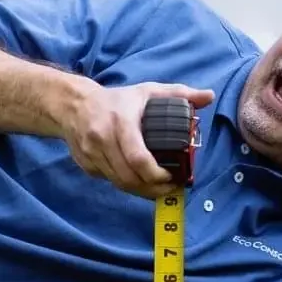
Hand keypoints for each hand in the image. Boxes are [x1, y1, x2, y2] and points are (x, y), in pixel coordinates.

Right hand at [64, 82, 214, 198]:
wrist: (72, 105)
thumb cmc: (116, 100)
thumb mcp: (148, 91)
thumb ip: (179, 94)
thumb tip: (209, 96)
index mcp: (120, 121)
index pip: (138, 158)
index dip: (157, 174)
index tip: (172, 176)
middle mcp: (102, 139)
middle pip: (129, 177)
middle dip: (153, 189)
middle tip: (170, 188)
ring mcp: (91, 154)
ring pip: (119, 183)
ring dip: (141, 191)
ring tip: (158, 189)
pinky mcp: (85, 164)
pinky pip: (109, 181)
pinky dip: (125, 184)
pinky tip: (138, 181)